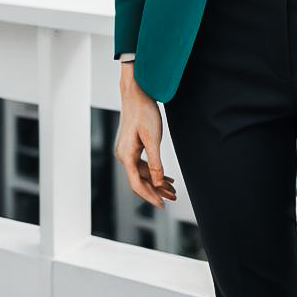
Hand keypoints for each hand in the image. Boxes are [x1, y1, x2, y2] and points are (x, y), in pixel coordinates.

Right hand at [116, 69, 177, 207]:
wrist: (137, 92)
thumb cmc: (144, 112)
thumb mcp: (153, 138)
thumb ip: (155, 162)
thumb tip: (157, 182)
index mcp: (126, 155)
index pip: (137, 184)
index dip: (150, 196)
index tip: (162, 205)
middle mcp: (123, 155)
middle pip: (140, 180)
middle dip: (156, 191)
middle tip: (173, 198)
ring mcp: (127, 150)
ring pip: (142, 172)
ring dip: (157, 181)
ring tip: (173, 189)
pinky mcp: (132, 145)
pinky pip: (142, 163)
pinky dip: (154, 171)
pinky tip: (165, 176)